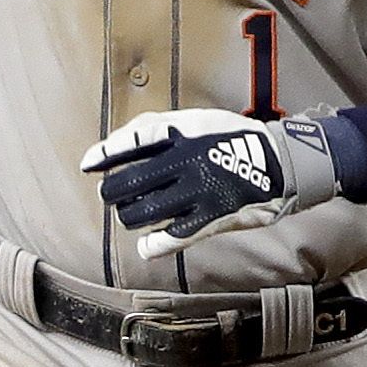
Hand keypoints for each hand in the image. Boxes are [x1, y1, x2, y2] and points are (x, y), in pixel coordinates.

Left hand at [80, 109, 340, 260]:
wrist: (278, 163)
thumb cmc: (229, 139)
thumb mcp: (194, 121)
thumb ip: (154, 129)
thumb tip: (111, 147)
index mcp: (180, 134)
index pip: (130, 141)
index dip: (105, 155)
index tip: (89, 165)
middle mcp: (185, 163)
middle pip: (127, 184)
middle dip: (112, 192)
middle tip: (115, 195)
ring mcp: (196, 193)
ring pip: (141, 213)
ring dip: (130, 216)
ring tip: (134, 214)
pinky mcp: (210, 219)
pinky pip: (170, 238)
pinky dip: (152, 245)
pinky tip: (146, 245)